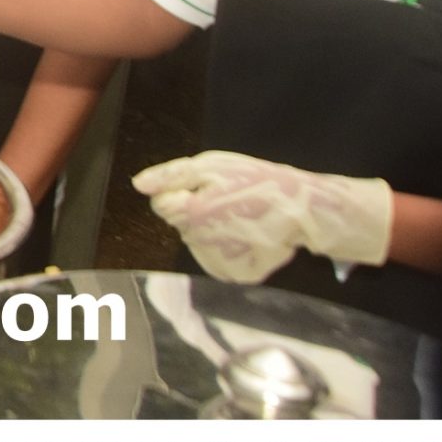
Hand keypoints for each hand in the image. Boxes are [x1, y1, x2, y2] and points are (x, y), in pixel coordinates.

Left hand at [132, 151, 393, 283]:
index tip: (206, 188)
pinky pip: (219, 259)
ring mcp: (220, 264)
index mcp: (191, 214)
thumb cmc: (254, 180)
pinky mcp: (236, 276)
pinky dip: (228, 247)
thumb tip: (138, 185)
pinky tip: (246, 234)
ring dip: (212, 230)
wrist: (302, 209)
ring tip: (240, 216)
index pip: (162, 205)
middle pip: (180, 225)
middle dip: (197, 211)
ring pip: (198, 243)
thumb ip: (171, 176)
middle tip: (228, 200)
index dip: (181, 192)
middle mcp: (201, 245)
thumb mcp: (211, 166)